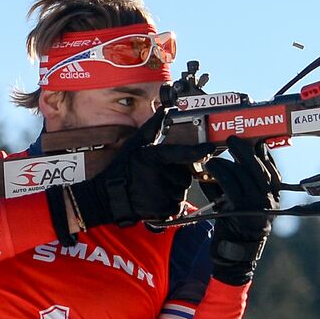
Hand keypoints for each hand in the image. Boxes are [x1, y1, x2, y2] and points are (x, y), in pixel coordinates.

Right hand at [50, 109, 209, 233]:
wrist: (110, 197)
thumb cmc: (122, 168)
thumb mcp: (135, 143)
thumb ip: (152, 127)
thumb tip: (165, 109)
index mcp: (155, 157)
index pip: (182, 153)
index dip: (198, 151)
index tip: (209, 148)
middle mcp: (160, 175)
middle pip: (184, 176)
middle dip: (177, 176)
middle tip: (159, 176)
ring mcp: (162, 193)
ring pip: (181, 191)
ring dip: (174, 190)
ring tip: (156, 188)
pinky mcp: (162, 209)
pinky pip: (177, 206)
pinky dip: (171, 204)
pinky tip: (157, 199)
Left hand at [203, 137, 280, 284]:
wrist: (236, 253)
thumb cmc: (238, 224)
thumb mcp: (248, 203)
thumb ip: (247, 182)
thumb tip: (240, 155)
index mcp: (275, 196)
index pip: (271, 167)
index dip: (261, 151)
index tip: (250, 141)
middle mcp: (270, 198)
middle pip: (258, 165)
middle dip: (243, 149)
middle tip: (231, 140)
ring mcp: (257, 203)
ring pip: (242, 172)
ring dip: (226, 161)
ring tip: (214, 158)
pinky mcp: (241, 208)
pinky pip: (229, 182)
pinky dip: (219, 171)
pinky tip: (211, 167)